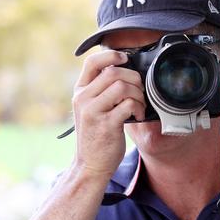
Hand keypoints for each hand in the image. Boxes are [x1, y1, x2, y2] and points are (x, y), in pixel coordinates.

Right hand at [71, 50, 145, 177]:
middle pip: (113, 72)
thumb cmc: (97, 135)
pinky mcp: (106, 124)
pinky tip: (137, 116)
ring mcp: (93, 111)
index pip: (92, 62)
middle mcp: (83, 98)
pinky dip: (138, 108)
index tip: (125, 59)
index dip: (112, 55)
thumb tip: (125, 72)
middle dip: (134, 78)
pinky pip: (128, 104)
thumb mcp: (92, 109)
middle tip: (139, 91)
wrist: (91, 164)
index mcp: (80, 92)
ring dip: (138, 94)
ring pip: (122, 87)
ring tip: (138, 105)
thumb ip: (102, 91)